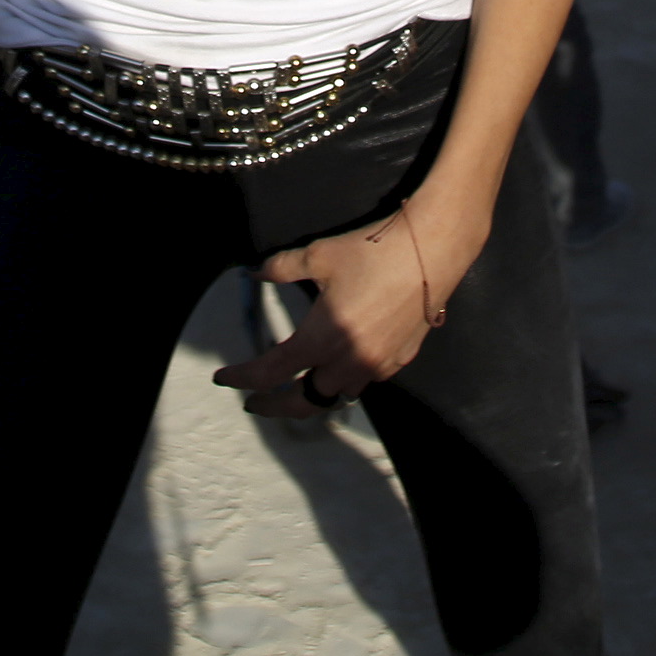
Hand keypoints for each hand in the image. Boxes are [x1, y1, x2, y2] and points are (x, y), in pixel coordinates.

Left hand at [213, 196, 483, 419]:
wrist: (433, 249)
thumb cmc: (372, 249)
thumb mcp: (319, 255)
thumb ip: (281, 268)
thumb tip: (253, 273)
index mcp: (321, 339)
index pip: (271, 370)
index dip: (242, 377)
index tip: (222, 377)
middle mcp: (348, 361)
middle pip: (304, 402)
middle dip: (276, 406)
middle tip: (255, 402)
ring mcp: (378, 364)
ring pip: (338, 394)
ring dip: (314, 393)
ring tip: (300, 382)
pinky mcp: (402, 358)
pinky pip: (367, 379)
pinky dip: (348, 377)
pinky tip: (343, 362)